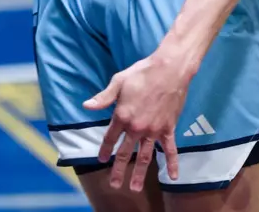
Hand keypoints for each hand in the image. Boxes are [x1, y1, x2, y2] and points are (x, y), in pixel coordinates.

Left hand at [83, 52, 189, 190]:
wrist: (169, 70)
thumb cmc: (142, 72)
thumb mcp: (119, 81)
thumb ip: (103, 97)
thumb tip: (86, 106)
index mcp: (123, 116)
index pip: (110, 137)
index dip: (105, 149)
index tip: (101, 159)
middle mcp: (137, 127)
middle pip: (126, 152)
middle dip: (118, 169)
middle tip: (114, 185)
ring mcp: (154, 130)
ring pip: (145, 156)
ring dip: (139, 173)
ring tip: (134, 188)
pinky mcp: (168, 129)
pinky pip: (170, 150)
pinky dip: (172, 164)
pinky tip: (172, 177)